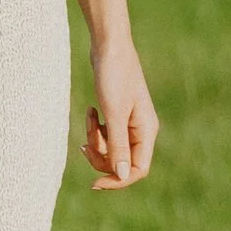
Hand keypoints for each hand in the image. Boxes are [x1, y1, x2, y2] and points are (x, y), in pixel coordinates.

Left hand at [85, 39, 157, 189]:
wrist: (108, 47)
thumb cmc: (114, 76)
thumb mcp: (115, 113)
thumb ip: (118, 145)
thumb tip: (122, 176)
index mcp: (147, 131)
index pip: (138, 170)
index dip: (118, 180)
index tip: (94, 184)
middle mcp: (141, 130)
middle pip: (121, 163)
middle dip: (100, 157)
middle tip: (83, 145)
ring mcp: (130, 123)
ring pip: (111, 149)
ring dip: (95, 140)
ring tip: (88, 117)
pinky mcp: (117, 114)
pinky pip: (105, 134)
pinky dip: (94, 128)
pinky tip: (90, 110)